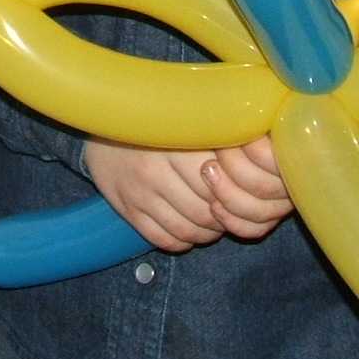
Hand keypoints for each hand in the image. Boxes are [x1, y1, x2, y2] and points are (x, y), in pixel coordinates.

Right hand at [84, 136, 294, 253]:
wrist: (99, 124)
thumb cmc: (154, 121)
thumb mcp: (183, 118)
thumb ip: (215, 132)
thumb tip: (259, 148)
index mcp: (174, 143)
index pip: (218, 185)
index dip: (234, 193)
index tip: (238, 188)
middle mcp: (155, 169)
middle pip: (205, 211)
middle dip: (222, 217)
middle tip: (226, 208)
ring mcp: (139, 192)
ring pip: (187, 230)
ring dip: (205, 232)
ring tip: (211, 220)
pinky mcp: (126, 209)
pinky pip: (164, 239)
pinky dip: (182, 240)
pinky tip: (188, 228)